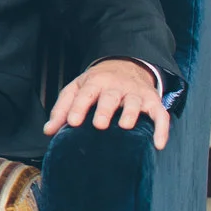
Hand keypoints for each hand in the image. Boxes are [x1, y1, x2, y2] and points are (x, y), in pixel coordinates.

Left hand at [45, 58, 170, 149]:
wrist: (126, 65)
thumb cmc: (97, 84)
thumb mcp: (77, 89)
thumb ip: (62, 109)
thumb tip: (48, 131)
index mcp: (95, 82)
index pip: (85, 94)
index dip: (78, 107)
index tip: (73, 122)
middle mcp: (116, 86)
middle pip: (110, 96)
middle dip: (105, 109)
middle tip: (99, 125)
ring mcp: (136, 93)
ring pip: (135, 102)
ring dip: (131, 113)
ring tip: (125, 126)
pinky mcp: (153, 101)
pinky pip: (160, 115)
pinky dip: (162, 129)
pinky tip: (158, 144)